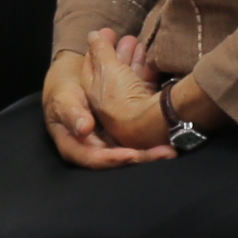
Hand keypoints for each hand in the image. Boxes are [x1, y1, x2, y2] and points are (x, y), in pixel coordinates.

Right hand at [43, 46, 172, 169]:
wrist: (74, 78)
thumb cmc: (62, 92)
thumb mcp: (62, 100)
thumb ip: (71, 114)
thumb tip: (84, 129)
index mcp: (79, 148)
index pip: (98, 160)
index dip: (116, 159)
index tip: (133, 155)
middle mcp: (99, 148)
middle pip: (123, 158)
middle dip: (146, 156)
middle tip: (167, 153)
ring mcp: (115, 140)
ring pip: (137, 147)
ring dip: (156, 145)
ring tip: (175, 145)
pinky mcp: (126, 129)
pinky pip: (141, 133)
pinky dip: (156, 128)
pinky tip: (173, 124)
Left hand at [80, 29, 180, 154]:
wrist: (149, 126)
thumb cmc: (121, 97)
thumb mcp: (107, 69)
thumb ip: (100, 50)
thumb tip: (92, 34)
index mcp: (92, 92)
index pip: (91, 65)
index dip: (97, 48)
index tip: (106, 33)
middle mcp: (109, 100)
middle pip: (111, 70)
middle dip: (118, 52)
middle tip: (126, 36)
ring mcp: (129, 103)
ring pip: (129, 76)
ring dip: (132, 57)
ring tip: (137, 40)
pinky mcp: (147, 105)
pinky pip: (144, 83)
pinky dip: (146, 68)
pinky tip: (151, 55)